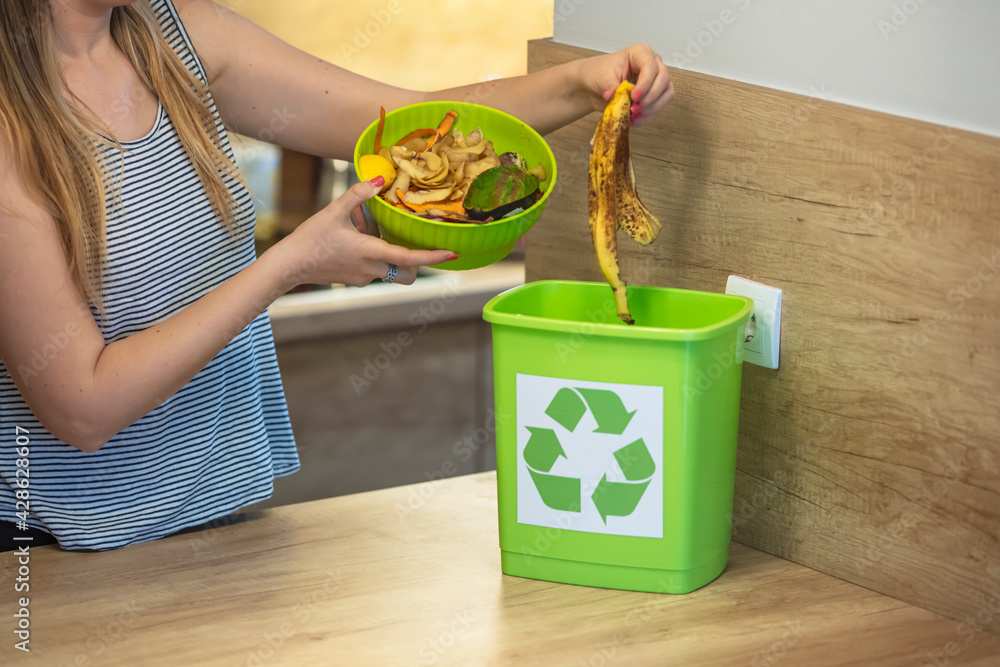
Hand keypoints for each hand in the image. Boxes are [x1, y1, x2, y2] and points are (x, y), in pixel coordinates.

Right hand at [276, 177, 454, 287]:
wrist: (289, 265)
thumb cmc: (310, 239)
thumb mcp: (335, 211)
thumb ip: (359, 194)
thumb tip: (379, 178)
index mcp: (371, 252)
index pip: (411, 258)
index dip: (433, 257)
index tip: (451, 253)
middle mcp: (372, 269)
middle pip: (408, 273)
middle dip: (416, 262)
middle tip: (408, 240)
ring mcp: (363, 277)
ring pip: (389, 268)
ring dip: (388, 252)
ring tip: (362, 229)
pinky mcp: (354, 279)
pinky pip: (373, 268)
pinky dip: (371, 254)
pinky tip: (351, 237)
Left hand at [579, 43, 674, 127]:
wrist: (593, 85)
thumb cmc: (598, 73)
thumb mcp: (601, 76)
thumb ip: (610, 85)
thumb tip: (612, 95)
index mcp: (640, 53)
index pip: (651, 66)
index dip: (645, 83)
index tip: (634, 97)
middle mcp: (653, 64)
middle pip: (664, 80)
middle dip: (650, 97)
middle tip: (634, 108)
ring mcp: (655, 80)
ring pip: (667, 94)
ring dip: (652, 108)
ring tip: (634, 115)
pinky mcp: (653, 96)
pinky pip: (659, 107)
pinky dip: (648, 116)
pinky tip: (634, 120)